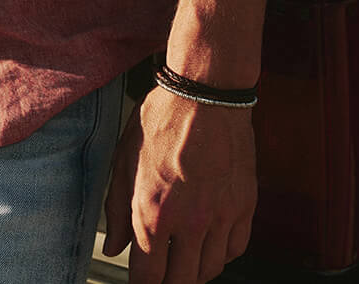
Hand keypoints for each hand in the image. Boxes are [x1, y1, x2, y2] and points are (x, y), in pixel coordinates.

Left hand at [102, 86, 256, 283]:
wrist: (206, 94)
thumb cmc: (162, 120)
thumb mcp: (125, 159)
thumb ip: (118, 209)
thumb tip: (114, 248)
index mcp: (153, 213)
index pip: (148, 278)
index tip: (141, 281)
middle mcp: (189, 223)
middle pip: (182, 282)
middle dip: (169, 283)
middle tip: (162, 273)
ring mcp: (221, 217)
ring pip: (210, 270)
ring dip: (194, 271)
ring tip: (183, 259)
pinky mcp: (244, 207)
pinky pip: (235, 249)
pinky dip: (221, 254)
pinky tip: (210, 241)